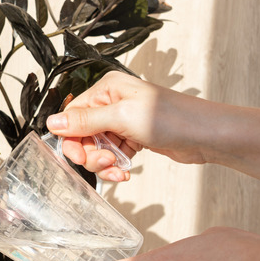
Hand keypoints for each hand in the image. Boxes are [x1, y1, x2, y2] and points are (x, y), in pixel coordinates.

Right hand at [46, 71, 211, 180]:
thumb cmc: (172, 118)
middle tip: (106, 163)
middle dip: (90, 153)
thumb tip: (52, 122)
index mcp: (107, 88)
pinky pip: (112, 154)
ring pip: (97, 147)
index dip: (72, 139)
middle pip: (82, 133)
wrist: (207, 135)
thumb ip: (85, 121)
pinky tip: (126, 172)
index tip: (80, 157)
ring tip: (120, 170)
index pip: (73, 115)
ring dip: (104, 163)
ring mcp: (123, 121)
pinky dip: (116, 166)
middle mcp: (112, 102)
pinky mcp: (133, 137)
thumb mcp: (122, 117)